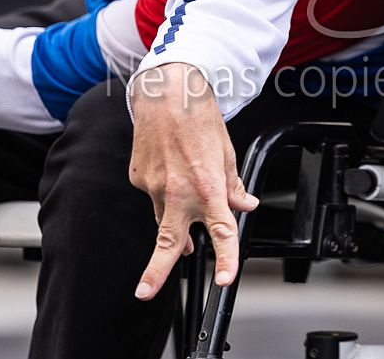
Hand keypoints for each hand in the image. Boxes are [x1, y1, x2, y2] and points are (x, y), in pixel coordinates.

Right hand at [128, 64, 258, 300]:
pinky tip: (169, 169)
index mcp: (207, 186)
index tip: (225, 279)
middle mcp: (178, 190)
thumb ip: (233, 184)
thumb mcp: (226, 151)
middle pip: (168, 240)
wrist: (166, 91)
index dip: (226, 259)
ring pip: (162, 218)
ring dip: (174, 227)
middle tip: (144, 292)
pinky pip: (152, 194)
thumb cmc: (200, 117)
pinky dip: (163, 190)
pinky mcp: (138, 177)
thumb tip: (246, 204)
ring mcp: (153, 185)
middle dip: (155, 271)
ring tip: (184, 235)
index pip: (221, 230)